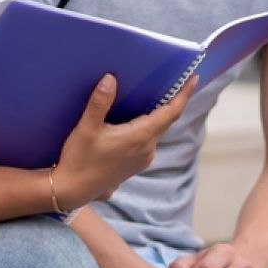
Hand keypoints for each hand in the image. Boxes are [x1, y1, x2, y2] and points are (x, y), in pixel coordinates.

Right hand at [53, 75, 196, 206]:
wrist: (73, 190)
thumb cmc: (79, 159)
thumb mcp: (86, 128)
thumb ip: (99, 102)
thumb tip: (110, 78)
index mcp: (140, 137)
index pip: (170, 112)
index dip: (184, 95)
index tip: (194, 78)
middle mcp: (147, 149)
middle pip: (166, 120)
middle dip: (174, 100)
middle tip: (177, 80)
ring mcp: (143, 158)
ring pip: (157, 130)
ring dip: (159, 114)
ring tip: (156, 95)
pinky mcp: (136, 164)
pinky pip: (149, 139)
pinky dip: (149, 125)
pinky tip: (138, 118)